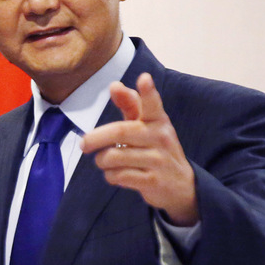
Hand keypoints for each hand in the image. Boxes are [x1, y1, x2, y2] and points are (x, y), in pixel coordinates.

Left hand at [80, 73, 197, 225]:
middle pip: (120, 132)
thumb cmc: (156, 148)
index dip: (148, 92)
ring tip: (104, 161)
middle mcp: (161, 137)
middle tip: (83, 144)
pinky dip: (110, 175)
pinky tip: (114, 174)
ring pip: (115, 156)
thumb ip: (131, 105)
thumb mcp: (147, 126)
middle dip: (95, 138)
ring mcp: (159, 160)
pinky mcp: (153, 181)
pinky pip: (119, 176)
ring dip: (102, 160)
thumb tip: (115, 85)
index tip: (144, 78)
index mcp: (158, 120)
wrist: (181, 185)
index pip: (152, 104)